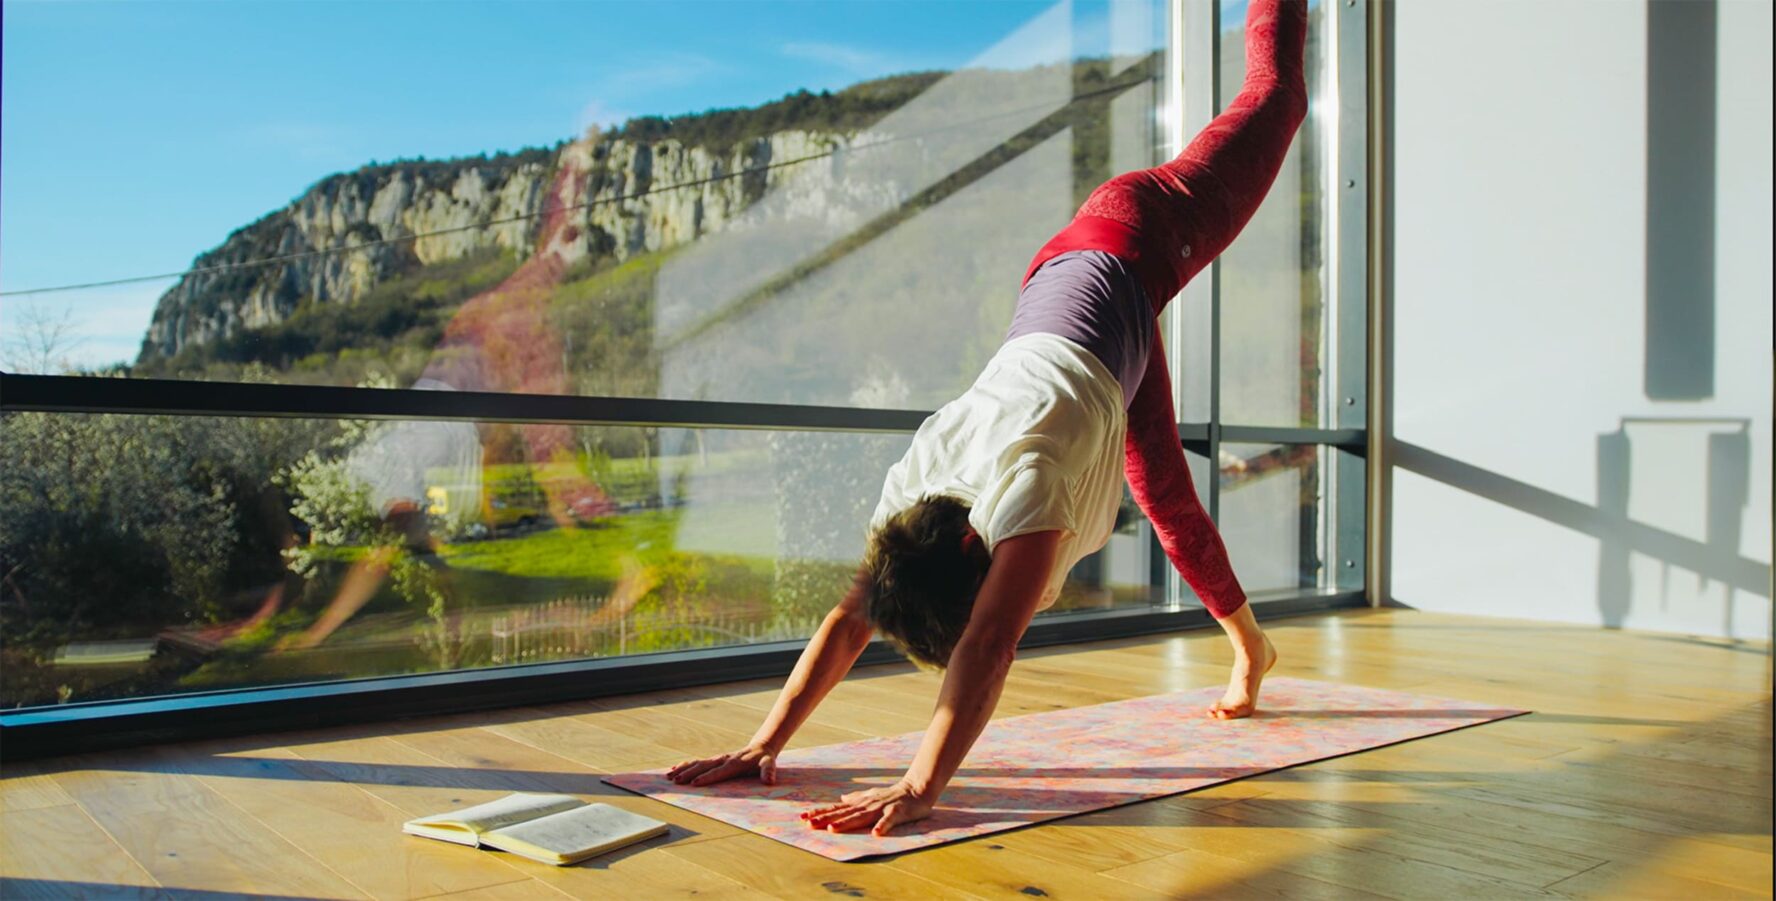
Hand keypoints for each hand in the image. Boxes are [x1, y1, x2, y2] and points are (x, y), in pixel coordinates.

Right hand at [666, 743, 778, 786]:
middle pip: (703, 766)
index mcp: (735, 763)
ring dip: (683, 769)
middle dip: (689, 774)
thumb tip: (769, 780)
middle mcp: (723, 760)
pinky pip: (698, 762)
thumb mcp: (770, 764)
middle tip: (676, 781)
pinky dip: (685, 765)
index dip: (707, 777)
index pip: (719, 771)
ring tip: (669, 776)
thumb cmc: (764, 759)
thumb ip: (769, 771)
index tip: (695, 783)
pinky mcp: (714, 760)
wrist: (760, 747)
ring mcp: (717, 759)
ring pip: (698, 763)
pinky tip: (674, 769)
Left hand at [800, 780, 933, 836]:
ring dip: (847, 823)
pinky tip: (875, 834)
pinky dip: (882, 826)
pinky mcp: (896, 812)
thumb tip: (841, 799)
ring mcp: (881, 808)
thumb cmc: (893, 795)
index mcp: (861, 803)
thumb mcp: (871, 795)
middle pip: (844, 814)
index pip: (837, 809)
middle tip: (809, 825)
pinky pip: (889, 821)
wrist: (917, 790)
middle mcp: (868, 805)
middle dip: (826, 819)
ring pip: (861, 817)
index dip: (820, 813)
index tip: (803, 818)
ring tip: (832, 829)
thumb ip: (856, 798)